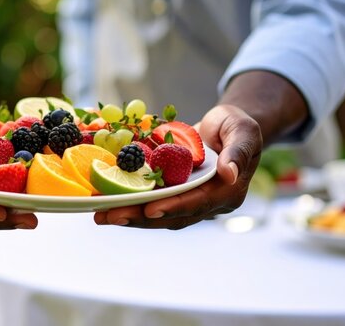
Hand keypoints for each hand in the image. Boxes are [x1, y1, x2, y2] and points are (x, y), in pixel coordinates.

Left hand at [94, 105, 261, 228]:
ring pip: (158, 214)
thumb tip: (229, 173)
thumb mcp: (243, 131)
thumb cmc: (238, 126)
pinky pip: (151, 201)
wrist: (226, 127)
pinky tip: (106, 201)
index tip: (149, 210)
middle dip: (139, 218)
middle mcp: (206, 203)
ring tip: (100, 215)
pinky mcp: (174, 194)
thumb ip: (237, 151)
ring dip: (129, 215)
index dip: (173, 207)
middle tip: (109, 217)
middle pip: (171, 216)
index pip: (197, 203)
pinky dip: (130, 202)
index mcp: (226, 192)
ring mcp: (189, 200)